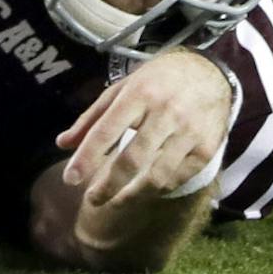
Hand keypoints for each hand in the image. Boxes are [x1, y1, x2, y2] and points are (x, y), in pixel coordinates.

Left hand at [56, 48, 232, 207]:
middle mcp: (166, 112)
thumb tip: (62, 144)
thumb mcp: (122, 88)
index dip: (86, 157)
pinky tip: (145, 188)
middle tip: (92, 199)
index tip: (70, 178)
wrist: (210, 73)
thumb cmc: (157, 81)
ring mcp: (189, 132)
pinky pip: (177, 178)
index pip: (107, 130)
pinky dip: (158, 188)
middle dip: (108, 185)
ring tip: (116, 200)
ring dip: (132, 194)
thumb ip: (92, 118)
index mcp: (139, 94)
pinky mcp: (207, 148)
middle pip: (132, 159)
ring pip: (156, 176)